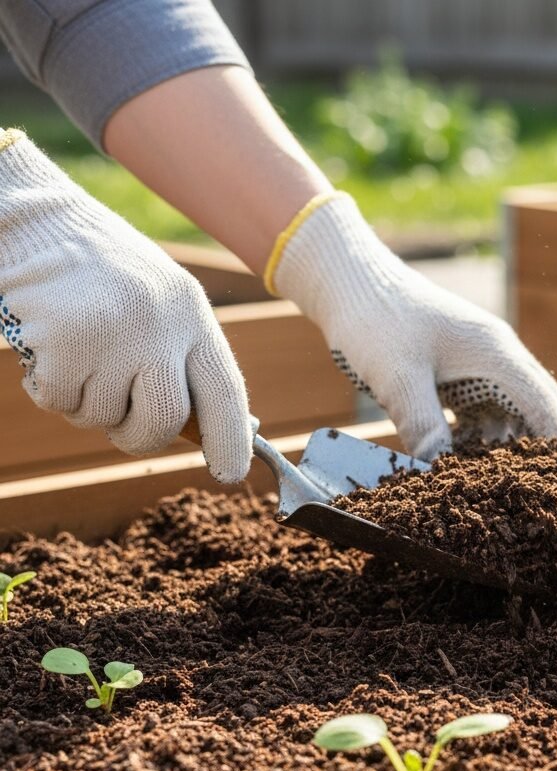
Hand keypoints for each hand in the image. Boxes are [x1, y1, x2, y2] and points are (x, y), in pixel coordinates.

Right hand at [0, 131, 250, 482]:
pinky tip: (49, 349)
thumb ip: (182, 361)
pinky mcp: (65, 341)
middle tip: (121, 425)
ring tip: (79, 356)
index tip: (230, 474)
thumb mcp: (161, 306)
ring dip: (84, 404)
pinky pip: (60, 402)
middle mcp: (160, 324)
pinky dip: (49, 389)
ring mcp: (113, 333)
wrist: (38, 222)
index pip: (225, 391)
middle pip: (164, 421)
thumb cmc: (104, 278)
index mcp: (192, 316)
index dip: (232, 439)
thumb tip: (200, 434)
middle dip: (139, 437)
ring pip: (102, 417)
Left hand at [268, 192, 556, 459]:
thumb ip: (422, 423)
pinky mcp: (457, 368)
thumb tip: (440, 472)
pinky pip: (482, 408)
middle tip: (550, 488)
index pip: (544, 404)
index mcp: (495, 352)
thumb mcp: (397, 375)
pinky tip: (467, 460)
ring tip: (507, 484)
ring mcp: (478, 360)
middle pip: (538, 406)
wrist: (350, 281)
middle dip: (545, 445)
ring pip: (510, 410)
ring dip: (509, 444)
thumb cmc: (375, 319)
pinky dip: (482, 436)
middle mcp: (496, 355)